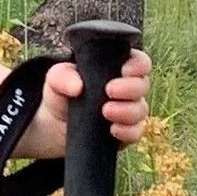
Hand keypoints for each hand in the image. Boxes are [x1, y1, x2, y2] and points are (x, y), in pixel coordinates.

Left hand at [17, 48, 152, 160]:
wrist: (53, 125)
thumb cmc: (61, 94)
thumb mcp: (55, 79)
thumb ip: (62, 75)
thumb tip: (78, 86)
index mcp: (116, 69)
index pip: (139, 62)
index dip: (138, 65)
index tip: (124, 70)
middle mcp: (127, 90)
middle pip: (143, 85)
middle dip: (130, 88)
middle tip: (109, 90)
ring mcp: (128, 112)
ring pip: (141, 109)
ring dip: (127, 110)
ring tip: (105, 111)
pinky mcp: (125, 133)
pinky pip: (137, 132)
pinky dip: (128, 131)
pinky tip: (113, 129)